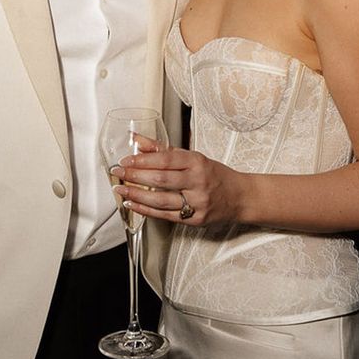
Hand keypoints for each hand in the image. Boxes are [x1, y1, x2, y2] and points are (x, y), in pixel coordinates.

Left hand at [111, 134, 244, 226]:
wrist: (240, 197)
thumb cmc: (214, 175)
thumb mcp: (193, 157)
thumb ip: (163, 150)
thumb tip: (137, 139)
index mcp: (197, 162)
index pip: (165, 160)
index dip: (143, 160)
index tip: (126, 160)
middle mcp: (198, 182)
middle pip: (161, 179)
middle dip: (135, 176)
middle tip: (118, 173)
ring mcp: (197, 202)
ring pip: (161, 200)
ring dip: (137, 195)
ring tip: (121, 190)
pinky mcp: (195, 220)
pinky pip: (165, 215)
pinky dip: (146, 210)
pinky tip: (133, 205)